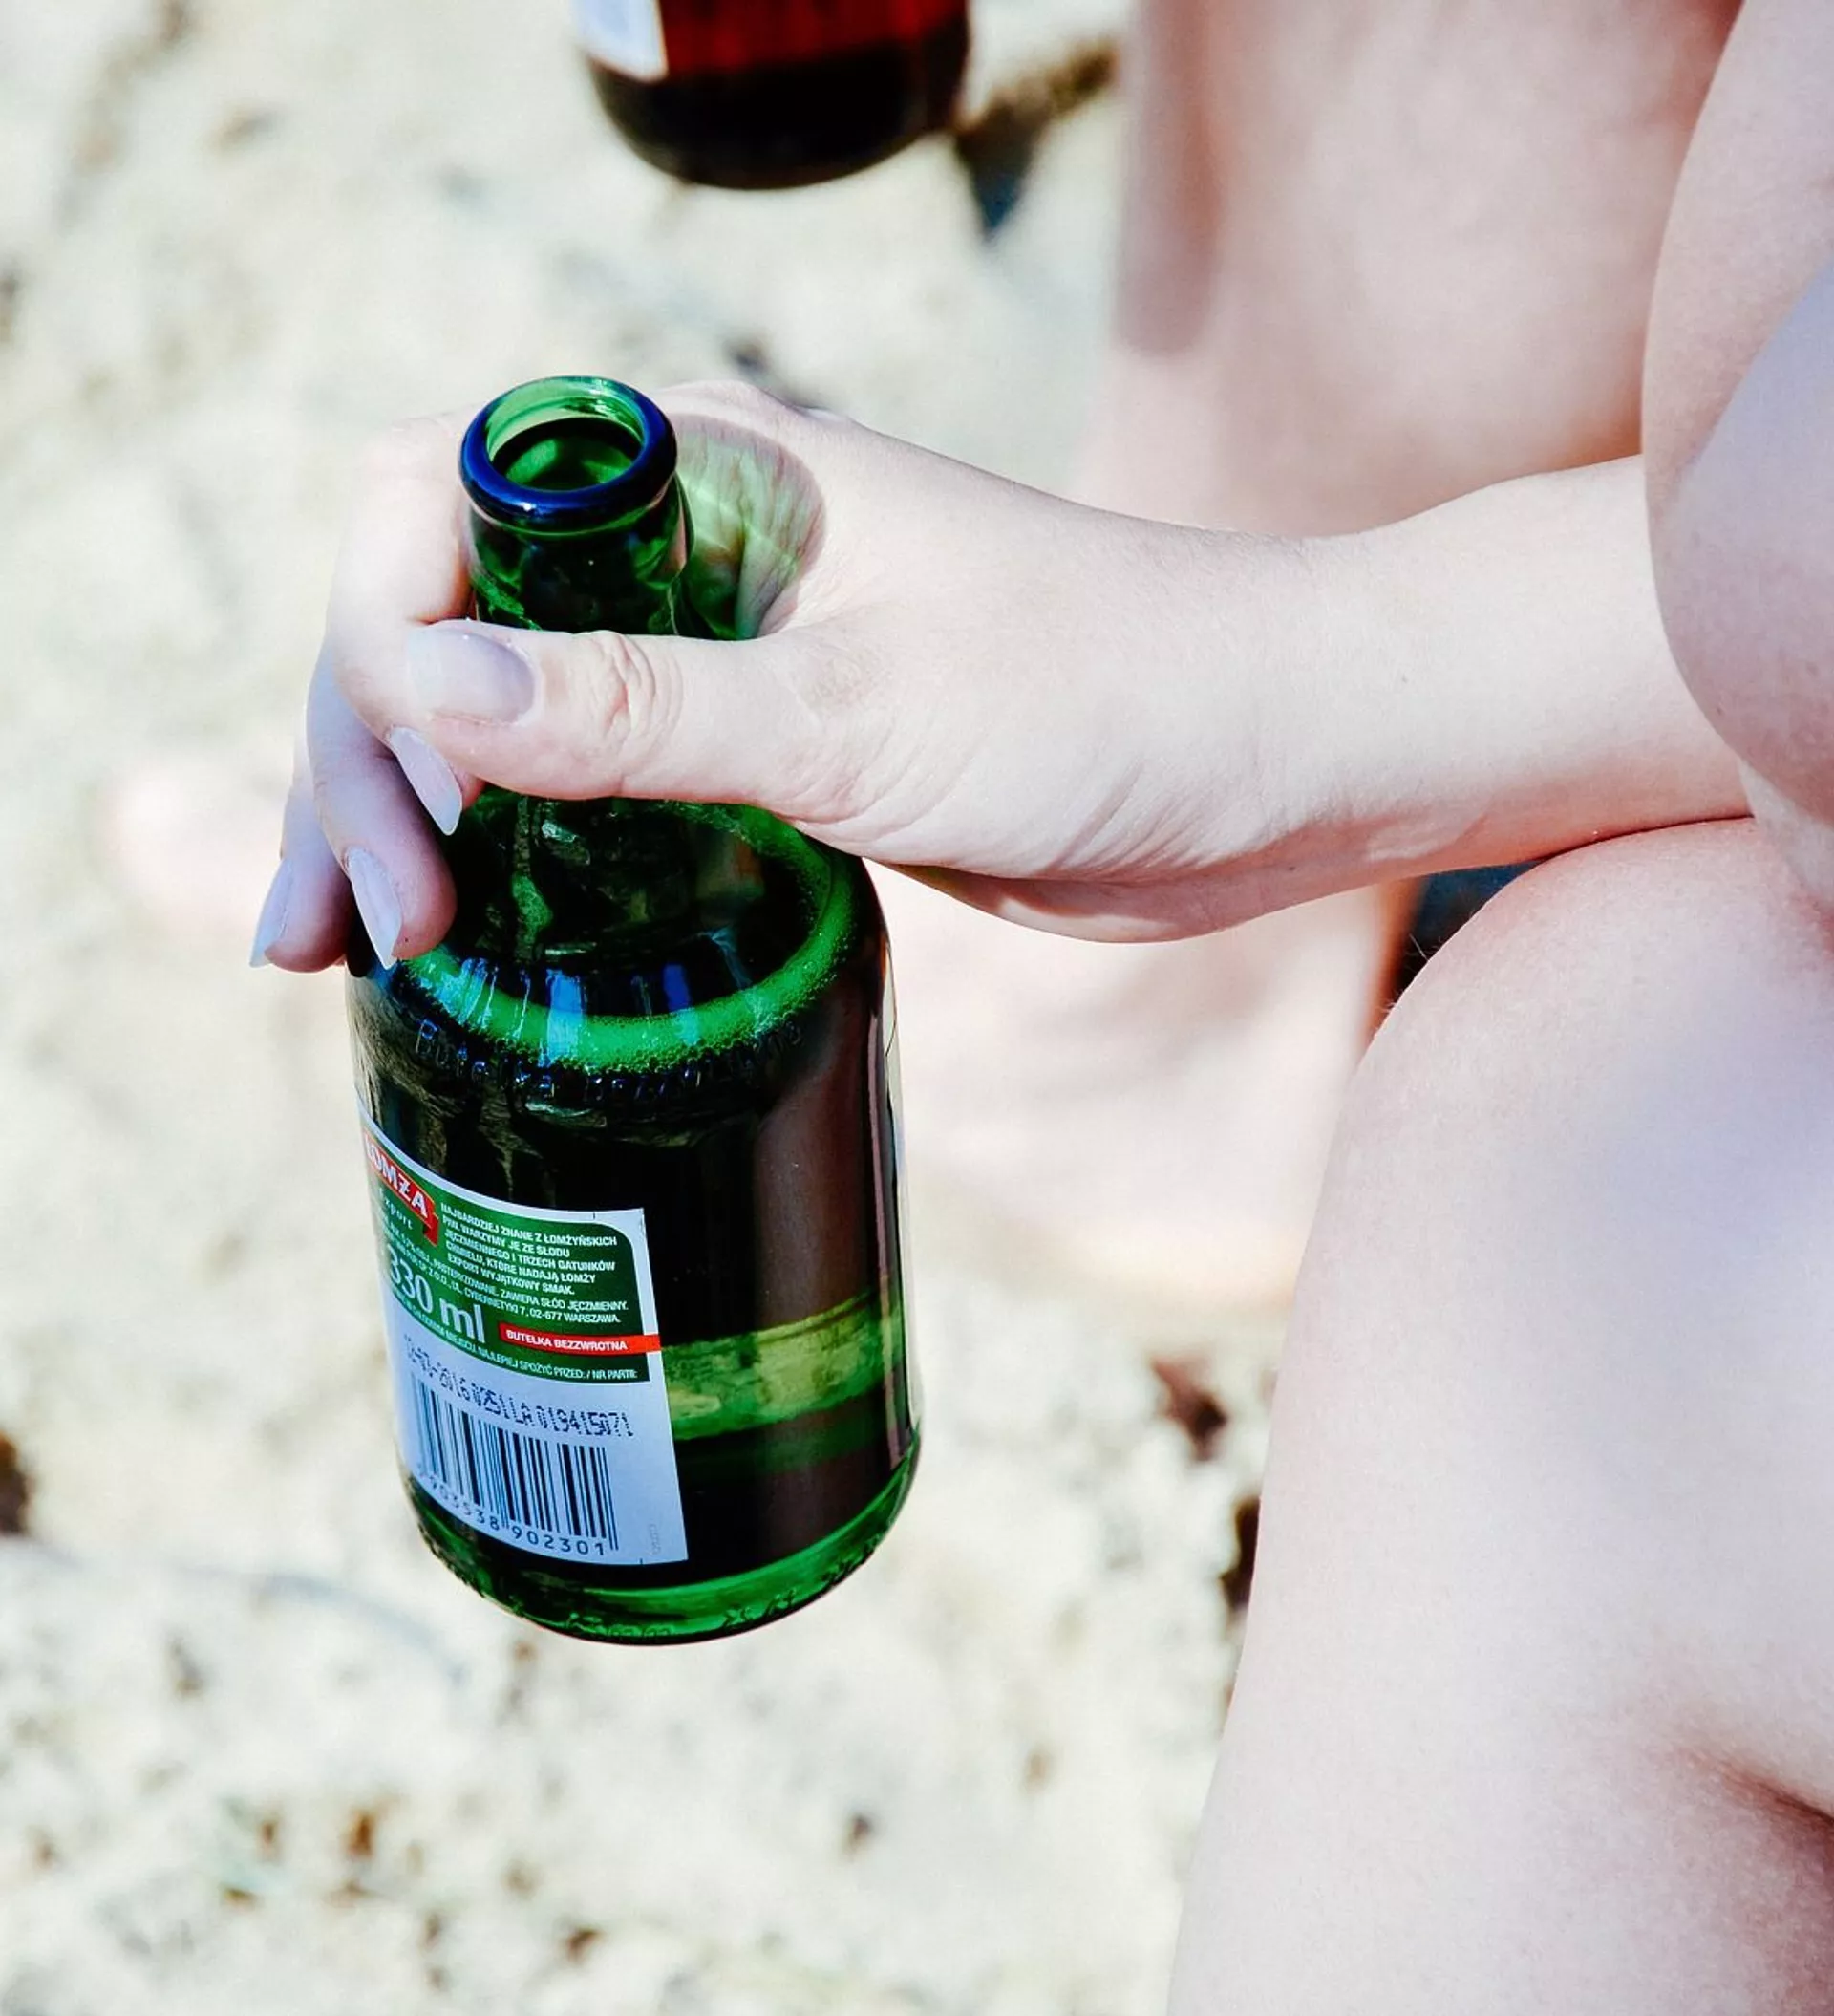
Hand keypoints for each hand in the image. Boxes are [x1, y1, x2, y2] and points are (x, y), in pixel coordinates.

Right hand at [252, 381, 1311, 970]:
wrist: (1268, 764)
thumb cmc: (1109, 699)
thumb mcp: (863, 715)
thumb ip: (644, 704)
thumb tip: (421, 686)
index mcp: (708, 465)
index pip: (441, 500)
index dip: (378, 643)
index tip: (400, 805)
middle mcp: (694, 539)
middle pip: (447, 611)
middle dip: (365, 755)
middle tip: (351, 931)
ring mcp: (724, 647)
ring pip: (506, 704)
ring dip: (407, 810)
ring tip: (339, 953)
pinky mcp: (766, 745)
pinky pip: (593, 779)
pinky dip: (513, 851)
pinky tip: (462, 938)